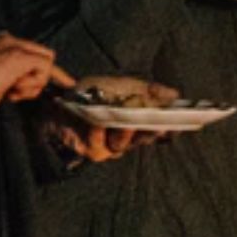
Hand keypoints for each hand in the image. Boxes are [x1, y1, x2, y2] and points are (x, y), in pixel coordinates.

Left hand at [0, 32, 72, 115]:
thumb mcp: (17, 60)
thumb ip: (40, 62)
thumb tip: (48, 70)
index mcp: (15, 44)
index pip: (46, 56)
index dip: (56, 71)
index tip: (70, 84)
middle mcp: (13, 55)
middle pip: (42, 70)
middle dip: (36, 79)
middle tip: (21, 82)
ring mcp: (8, 70)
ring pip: (34, 82)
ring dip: (27, 89)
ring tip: (12, 89)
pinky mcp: (3, 85)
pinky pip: (24, 91)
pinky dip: (21, 94)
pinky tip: (9, 94)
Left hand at [51, 76, 180, 162]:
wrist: (58, 101)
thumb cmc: (91, 92)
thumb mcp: (123, 85)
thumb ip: (149, 89)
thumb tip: (175, 94)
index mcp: (137, 121)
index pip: (159, 128)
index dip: (171, 128)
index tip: (179, 124)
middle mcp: (127, 137)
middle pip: (145, 139)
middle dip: (150, 131)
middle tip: (158, 124)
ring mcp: (110, 146)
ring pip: (125, 144)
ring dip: (124, 132)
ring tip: (125, 122)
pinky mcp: (94, 152)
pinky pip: (102, 145)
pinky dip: (99, 134)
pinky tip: (97, 125)